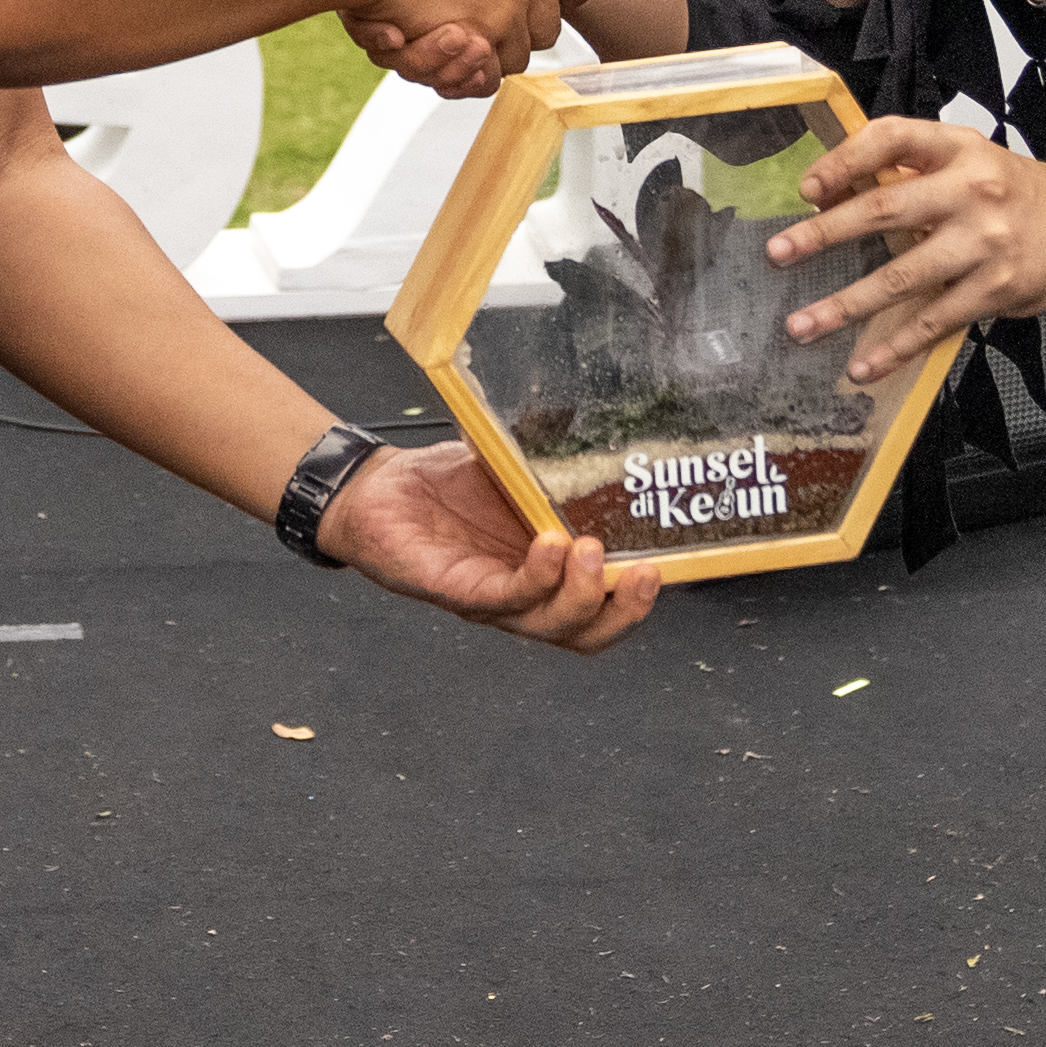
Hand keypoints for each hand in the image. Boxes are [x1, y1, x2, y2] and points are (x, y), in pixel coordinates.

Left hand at [318, 438, 652, 651]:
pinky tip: (550, 544)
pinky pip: (503, 596)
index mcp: (546, 575)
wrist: (376, 488)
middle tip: (644, 574)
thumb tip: (600, 412)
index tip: (669, 567)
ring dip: (581, 594)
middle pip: (585, 633)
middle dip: (622, 611)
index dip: (636, 603)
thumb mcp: (513, 466)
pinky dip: (534, 576)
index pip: (601, 610)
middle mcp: (523, 597)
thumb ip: (554, 454)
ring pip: (550, 624)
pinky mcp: (455, 590)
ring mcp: (490, 599)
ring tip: (592, 552)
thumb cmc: (445, 485)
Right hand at [334, 0, 579, 98]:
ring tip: (460, 34)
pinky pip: (488, 75)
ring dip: (493, 49)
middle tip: (492, 10)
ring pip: (518, 52)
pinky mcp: (472, 45)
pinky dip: (470, 73)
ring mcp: (503, 12)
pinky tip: (448, 53)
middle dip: (526, 19)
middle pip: (549, 18)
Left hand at [766, 115, 1045, 386]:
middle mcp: (972, 190)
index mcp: (960, 148)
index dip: (844, 160)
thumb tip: (841, 192)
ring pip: (900, 277)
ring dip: (844, 305)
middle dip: (823, 234)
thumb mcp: (976, 163)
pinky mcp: (996, 289)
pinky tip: (862, 364)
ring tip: (802, 324)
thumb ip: (918, 173)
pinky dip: (893, 347)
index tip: (809, 187)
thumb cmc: (1024, 196)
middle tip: (780, 252)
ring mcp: (984, 243)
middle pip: (884, 209)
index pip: (891, 138)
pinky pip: (932, 322)